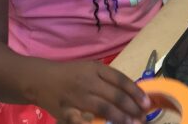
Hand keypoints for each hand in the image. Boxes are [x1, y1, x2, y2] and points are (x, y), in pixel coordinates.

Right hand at [35, 60, 150, 123]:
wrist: (40, 79)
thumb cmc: (70, 73)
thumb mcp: (90, 69)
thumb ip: (108, 80)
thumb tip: (132, 93)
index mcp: (95, 69)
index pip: (120, 80)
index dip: (135, 92)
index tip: (147, 102)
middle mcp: (88, 82)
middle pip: (115, 96)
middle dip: (132, 108)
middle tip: (144, 117)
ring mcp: (77, 97)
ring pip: (103, 108)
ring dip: (120, 118)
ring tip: (133, 123)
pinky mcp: (67, 111)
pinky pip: (83, 120)